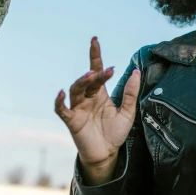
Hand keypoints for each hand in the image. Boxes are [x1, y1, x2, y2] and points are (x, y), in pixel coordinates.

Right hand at [55, 38, 139, 180]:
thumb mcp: (127, 112)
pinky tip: (62, 92)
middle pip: (87, 80)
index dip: (95, 55)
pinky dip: (60, 101)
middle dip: (95, 73)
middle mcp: (87, 98)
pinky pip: (62, 109)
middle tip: (105, 70)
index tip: (95, 40)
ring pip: (75, 90)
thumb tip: (136, 72)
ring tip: (90, 76)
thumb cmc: (115, 133)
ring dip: (82, 82)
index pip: (96, 70)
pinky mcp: (72, 121)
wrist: (107, 154)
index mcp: (100, 94)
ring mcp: (78, 108)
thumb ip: (130, 93)